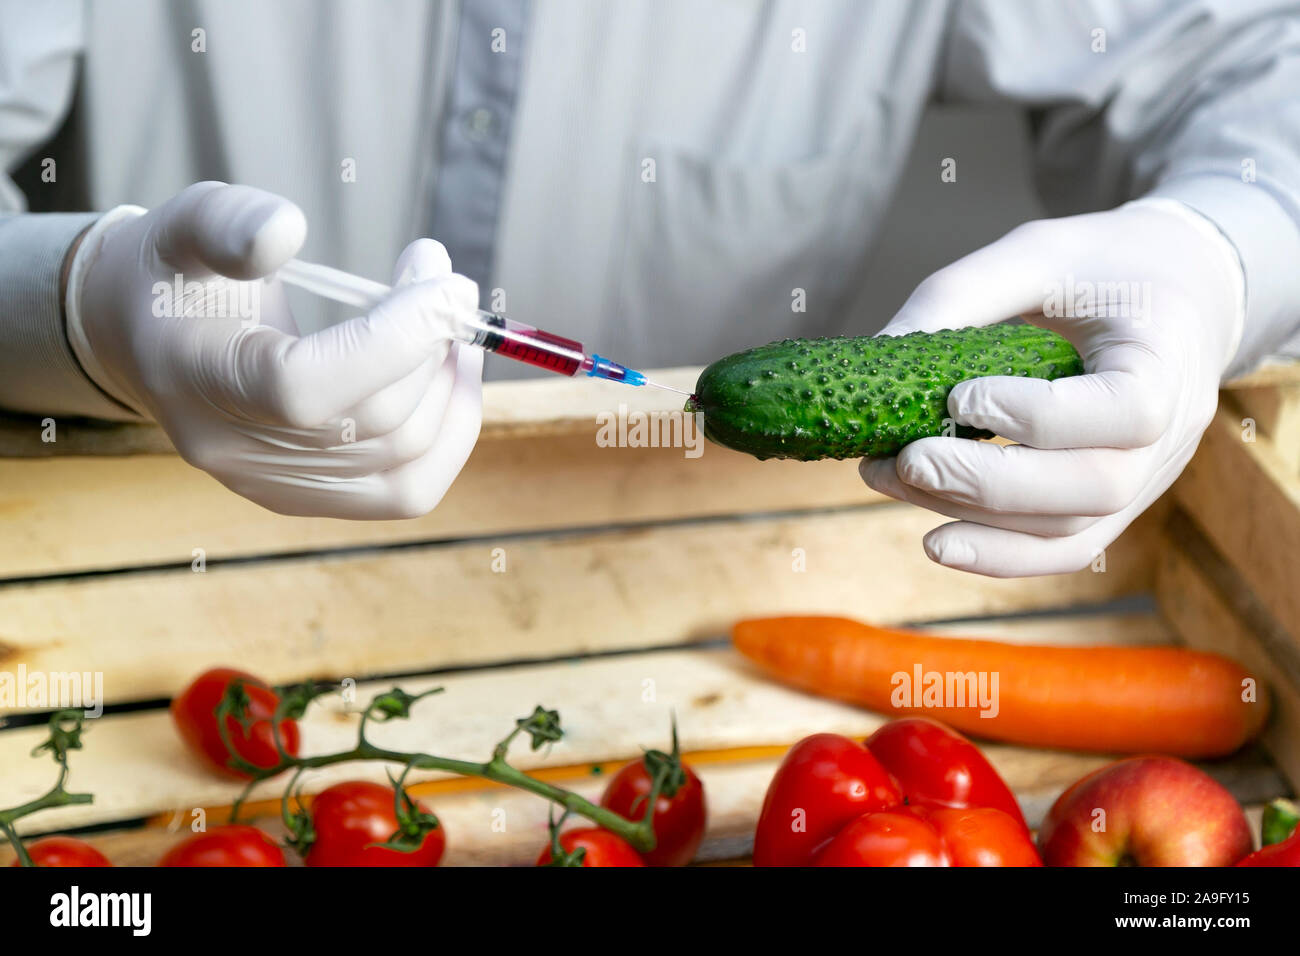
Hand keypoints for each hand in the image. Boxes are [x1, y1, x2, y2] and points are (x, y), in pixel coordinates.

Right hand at [66, 181, 482, 518]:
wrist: (145, 343)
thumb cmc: (174, 277)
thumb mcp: (185, 225)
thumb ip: (230, 222)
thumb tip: (287, 229)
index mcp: (199, 380)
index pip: (306, 387)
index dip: (395, 338)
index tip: (445, 282)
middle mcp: (239, 452)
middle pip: (374, 421)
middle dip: (432, 343)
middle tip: (445, 281)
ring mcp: (278, 487)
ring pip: (406, 458)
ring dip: (449, 383)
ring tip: (448, 322)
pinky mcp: (313, 499)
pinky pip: (409, 489)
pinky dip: (450, 431)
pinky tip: (451, 376)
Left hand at [860, 200, 1242, 576]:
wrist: (1178, 294)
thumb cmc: (1103, 267)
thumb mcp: (1040, 250)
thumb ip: (964, 293)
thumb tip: (876, 351)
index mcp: (1168, 360)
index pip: (1126, 412)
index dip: (1038, 417)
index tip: (958, 398)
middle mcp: (1171, 434)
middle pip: (1095, 488)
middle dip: (989, 483)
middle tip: (906, 459)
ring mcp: (1146, 479)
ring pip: (1071, 530)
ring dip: (975, 518)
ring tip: (894, 480)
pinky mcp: (1114, 505)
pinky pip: (1064, 551)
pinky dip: (1000, 557)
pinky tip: (937, 543)